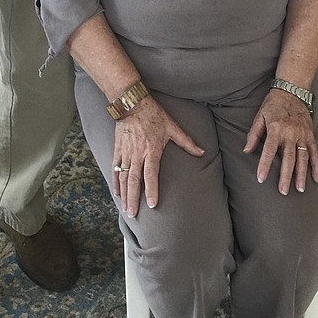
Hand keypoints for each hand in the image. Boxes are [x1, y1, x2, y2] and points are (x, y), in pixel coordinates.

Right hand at [111, 97, 203, 217]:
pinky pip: (115, 167)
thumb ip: (186, 141)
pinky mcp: (118, 148)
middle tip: (133, 214)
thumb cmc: (154, 114)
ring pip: (123, 176)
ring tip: (125, 208)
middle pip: (134, 180)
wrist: (132, 103)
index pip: (151, 174)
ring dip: (124, 193)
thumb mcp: (172, 126)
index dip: (151, 189)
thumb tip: (202, 152)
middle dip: (134, 198)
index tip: (152, 204)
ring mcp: (126, 152)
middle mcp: (137, 153)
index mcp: (151, 149)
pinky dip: (115, 181)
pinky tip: (117, 192)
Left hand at [244, 89, 317, 194]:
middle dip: (286, 176)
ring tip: (300, 189)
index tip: (261, 179)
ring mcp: (302, 135)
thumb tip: (246, 150)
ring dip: (302, 174)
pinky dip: (316, 166)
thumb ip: (254, 134)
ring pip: (302, 157)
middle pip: (288, 158)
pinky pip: (314, 152)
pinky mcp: (310, 135)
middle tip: (283, 191)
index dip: (265, 165)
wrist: (291, 91)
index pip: (269, 150)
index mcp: (276, 128)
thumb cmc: (273, 105)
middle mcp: (290, 133)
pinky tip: (316, 178)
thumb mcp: (260, 116)